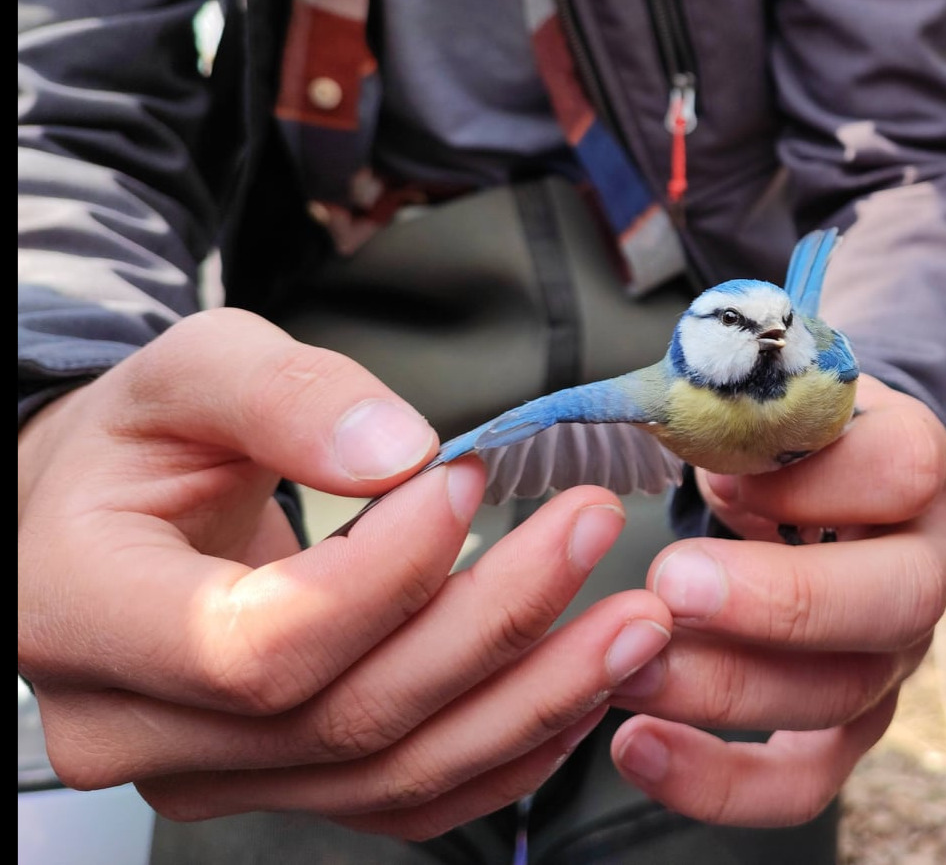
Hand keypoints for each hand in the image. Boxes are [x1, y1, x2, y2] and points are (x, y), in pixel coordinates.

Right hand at [17, 308, 671, 840]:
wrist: (105, 518)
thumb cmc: (142, 440)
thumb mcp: (191, 371)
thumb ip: (287, 395)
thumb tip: (399, 450)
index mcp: (86, 615)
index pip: (258, 644)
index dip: (387, 574)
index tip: (471, 480)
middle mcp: (136, 728)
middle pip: (349, 715)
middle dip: (498, 625)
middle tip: (597, 534)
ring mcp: (211, 776)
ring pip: (395, 772)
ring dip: (534, 699)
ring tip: (636, 623)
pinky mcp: (282, 788)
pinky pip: (409, 798)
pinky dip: (510, 751)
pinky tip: (585, 688)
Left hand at [606, 376, 945, 826]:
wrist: (825, 478)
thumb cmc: (780, 433)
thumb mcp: (767, 395)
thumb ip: (737, 409)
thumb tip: (693, 442)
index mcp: (914, 466)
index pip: (901, 471)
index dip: (811, 480)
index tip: (720, 478)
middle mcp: (926, 567)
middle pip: (889, 602)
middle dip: (776, 603)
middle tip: (668, 587)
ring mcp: (895, 655)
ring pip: (840, 697)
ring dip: (724, 689)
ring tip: (621, 673)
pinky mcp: (851, 724)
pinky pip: (805, 781)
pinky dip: (721, 783)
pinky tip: (635, 749)